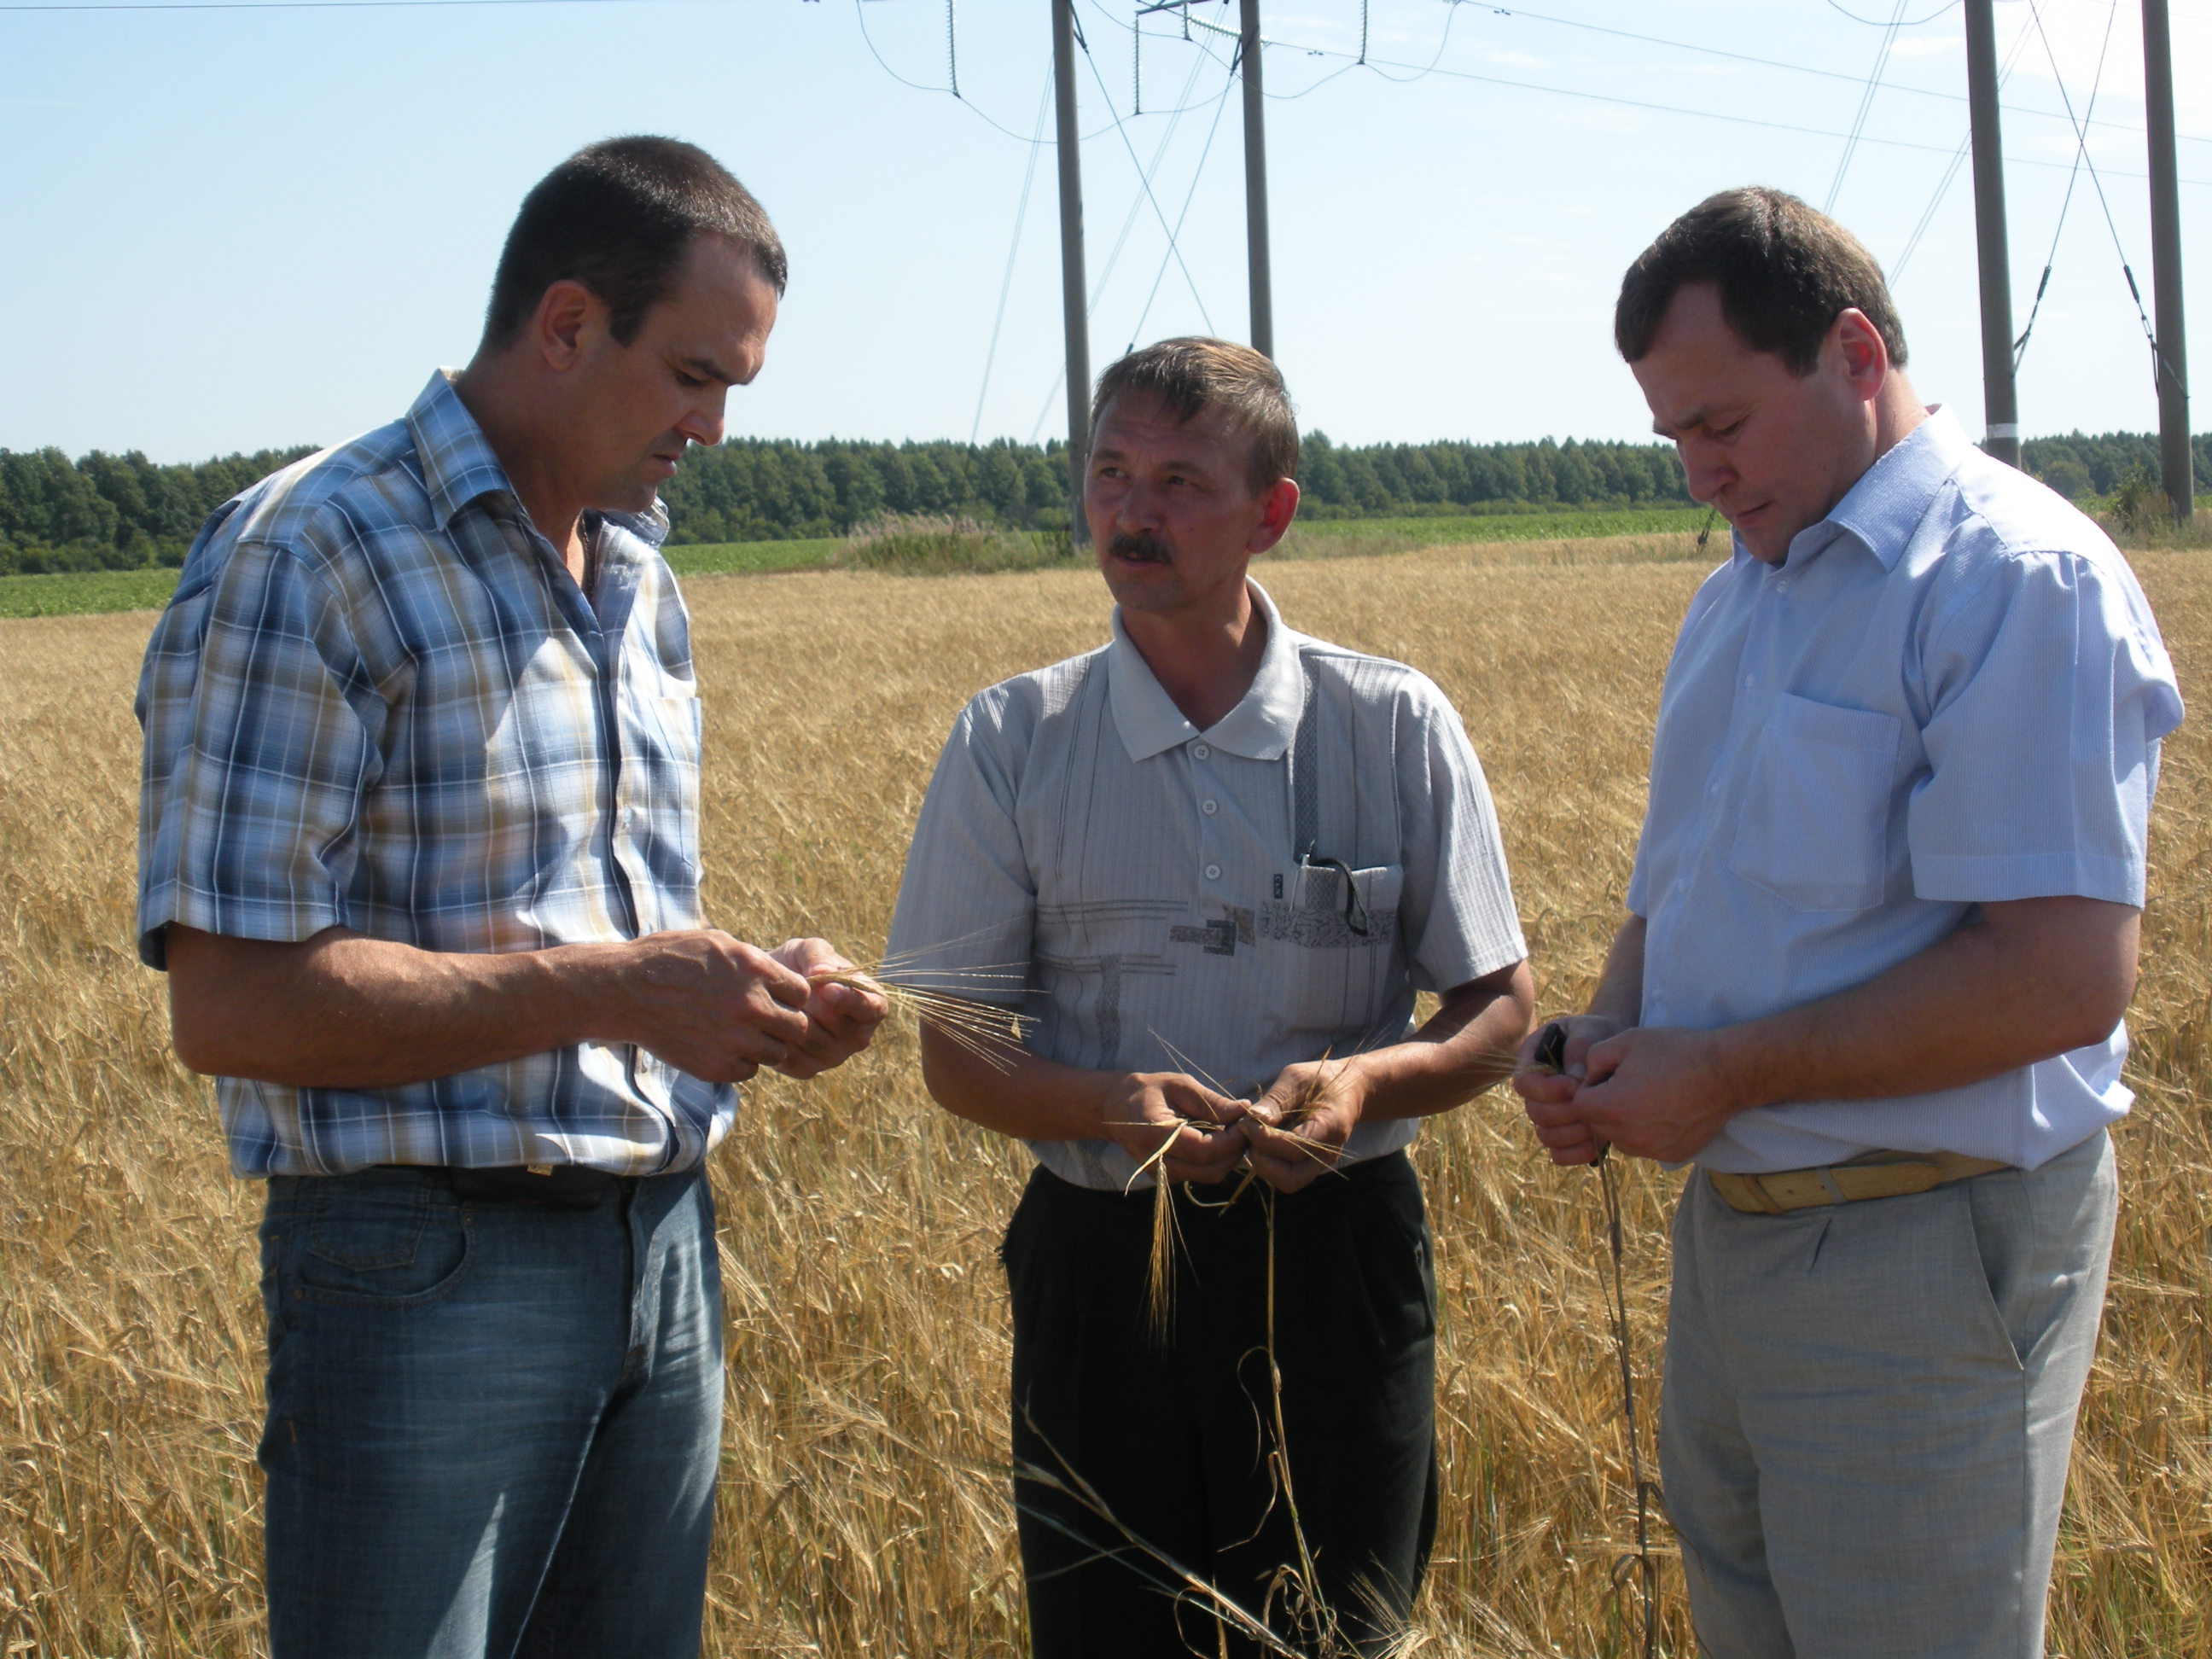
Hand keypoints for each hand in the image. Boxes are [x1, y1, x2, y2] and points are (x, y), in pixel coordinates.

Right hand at [611, 929, 813, 1083]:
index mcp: (755, 969)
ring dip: (765, 1045)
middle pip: (798, 1027)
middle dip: (786, 1023)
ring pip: (776, 1053)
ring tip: (743, 1034)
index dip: (791, 996)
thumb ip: (755, 962)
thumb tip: (782, 979)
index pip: (802, 993)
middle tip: (767, 1021)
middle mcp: (750, 1006)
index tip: (777, 997)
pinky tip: (722, 1045)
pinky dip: (741, 1061)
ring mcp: (734, 1039)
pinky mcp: (716, 1066)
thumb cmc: (670, 959)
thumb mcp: (717, 943)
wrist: (625, 991)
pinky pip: (749, 1071)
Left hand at [770, 937, 891, 1078]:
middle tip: (792, 994)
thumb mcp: (806, 949)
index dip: (852, 1001)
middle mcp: (859, 1036)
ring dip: (795, 1024)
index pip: (872, 1008)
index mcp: (871, 1004)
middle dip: (815, 1010)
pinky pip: (795, 1060)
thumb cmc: (795, 965)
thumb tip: (823, 973)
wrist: (765, 989)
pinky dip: (780, 1041)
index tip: (828, 989)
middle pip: (842, 1031)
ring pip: (817, 1045)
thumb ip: (817, 955)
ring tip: (778, 1004)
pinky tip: (769, 1023)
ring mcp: (835, 1056)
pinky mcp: (808, 1069)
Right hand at [1097, 1072, 1248, 1184]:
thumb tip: (1244, 1111)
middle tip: (1243, 1127)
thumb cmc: (1148, 1090)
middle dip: (1235, 1151)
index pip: (1205, 1150)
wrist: (1115, 1108)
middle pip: (1211, 1170)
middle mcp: (1157, 1161)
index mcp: (1156, 1134)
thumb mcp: (1180, 1085)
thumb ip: (1212, 1102)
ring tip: (1231, 1131)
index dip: (1233, 1140)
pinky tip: (1216, 1139)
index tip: (1245, 1120)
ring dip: (1228, 1157)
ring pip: (1209, 1176)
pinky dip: (1216, 1160)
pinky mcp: (1166, 1178)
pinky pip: (1200, 1174)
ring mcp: (1160, 1173)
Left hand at [1245, 1058, 1365, 1192]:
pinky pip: (1285, 1175)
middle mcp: (1327, 1153)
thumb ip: (1277, 1099)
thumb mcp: (1297, 1078)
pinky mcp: (1309, 1166)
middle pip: (1290, 1178)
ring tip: (1253, 1135)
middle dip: (1261, 1158)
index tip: (1245, 1121)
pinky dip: (1267, 1162)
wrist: (1347, 1090)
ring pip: (1286, 1181)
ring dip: (1262, 1162)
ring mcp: (1319, 1163)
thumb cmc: (1320, 1079)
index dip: (1263, 1138)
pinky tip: (1261, 1139)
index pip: (1294, 1148)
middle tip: (1247, 1132)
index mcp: (1331, 1126)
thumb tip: (1253, 1118)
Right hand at [1512, 1014, 1628, 1165]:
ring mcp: (1550, 1114)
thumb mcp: (1590, 1030)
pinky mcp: (1566, 1133)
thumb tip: (1575, 1075)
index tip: (1575, 1085)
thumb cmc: (1598, 1034)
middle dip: (1566, 1112)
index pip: (1523, 1084)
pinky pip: (1559, 1155)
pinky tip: (1597, 1145)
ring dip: (1573, 1133)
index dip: (1546, 1089)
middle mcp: (1536, 1091)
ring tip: (1598, 1121)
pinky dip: (1576, 1154)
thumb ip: (1579, 1046)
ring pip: (1546, 1136)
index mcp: (1532, 1062)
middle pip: (1535, 1113)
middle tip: (1593, 1104)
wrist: (1616, 1052)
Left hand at [1526, 1024, 1749, 1164]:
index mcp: (1611, 1108)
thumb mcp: (1626, 1041)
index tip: (1611, 1073)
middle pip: (1598, 1124)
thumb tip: (1587, 1077)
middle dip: (1605, 1104)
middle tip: (1631, 1082)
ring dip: (1624, 1120)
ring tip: (1649, 1095)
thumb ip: (1593, 1058)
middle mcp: (1627, 1136)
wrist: (1725, 1073)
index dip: (1591, 1086)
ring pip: (1620, 1137)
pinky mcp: (1671, 1155)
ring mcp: (1651, 1150)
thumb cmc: (1675, 1052)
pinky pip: (1646, 1145)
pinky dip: (1648, 1131)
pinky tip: (1667, 1109)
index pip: (1579, 1104)